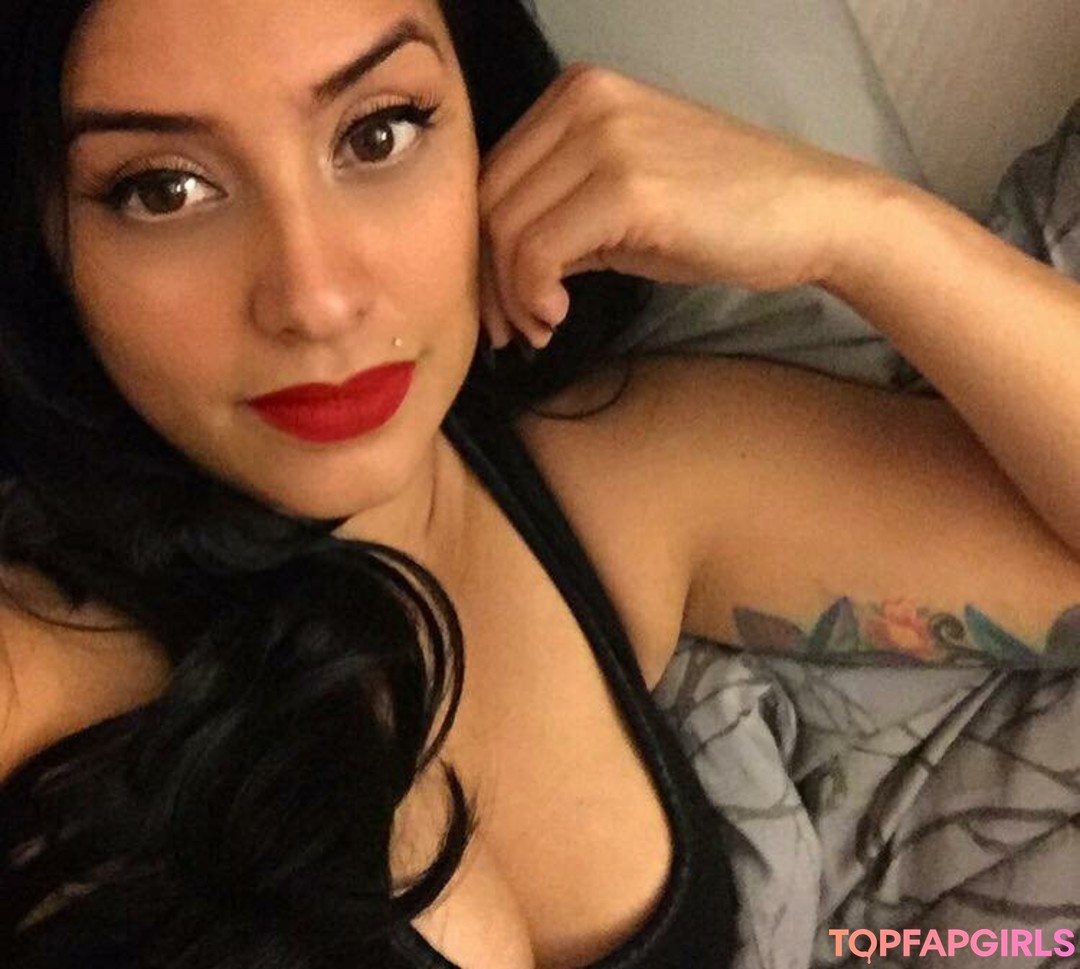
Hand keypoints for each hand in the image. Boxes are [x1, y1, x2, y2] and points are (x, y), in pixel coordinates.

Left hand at [478, 63, 885, 347]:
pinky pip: (539, 250)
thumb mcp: (620, 202)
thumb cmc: (718, 213)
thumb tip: (499, 269)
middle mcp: (583, 99)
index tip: (503, 304)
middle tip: (513, 331)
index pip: (489, 176)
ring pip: (507, 228)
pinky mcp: (627, 185)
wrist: (810, 214)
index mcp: (576, 93)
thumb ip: (557, 213)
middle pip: (487, 201)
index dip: (483, 250)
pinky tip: (559, 318)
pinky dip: (534, 295)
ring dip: (511, 296)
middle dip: (489, 279)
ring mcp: (606, 137)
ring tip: (541, 329)